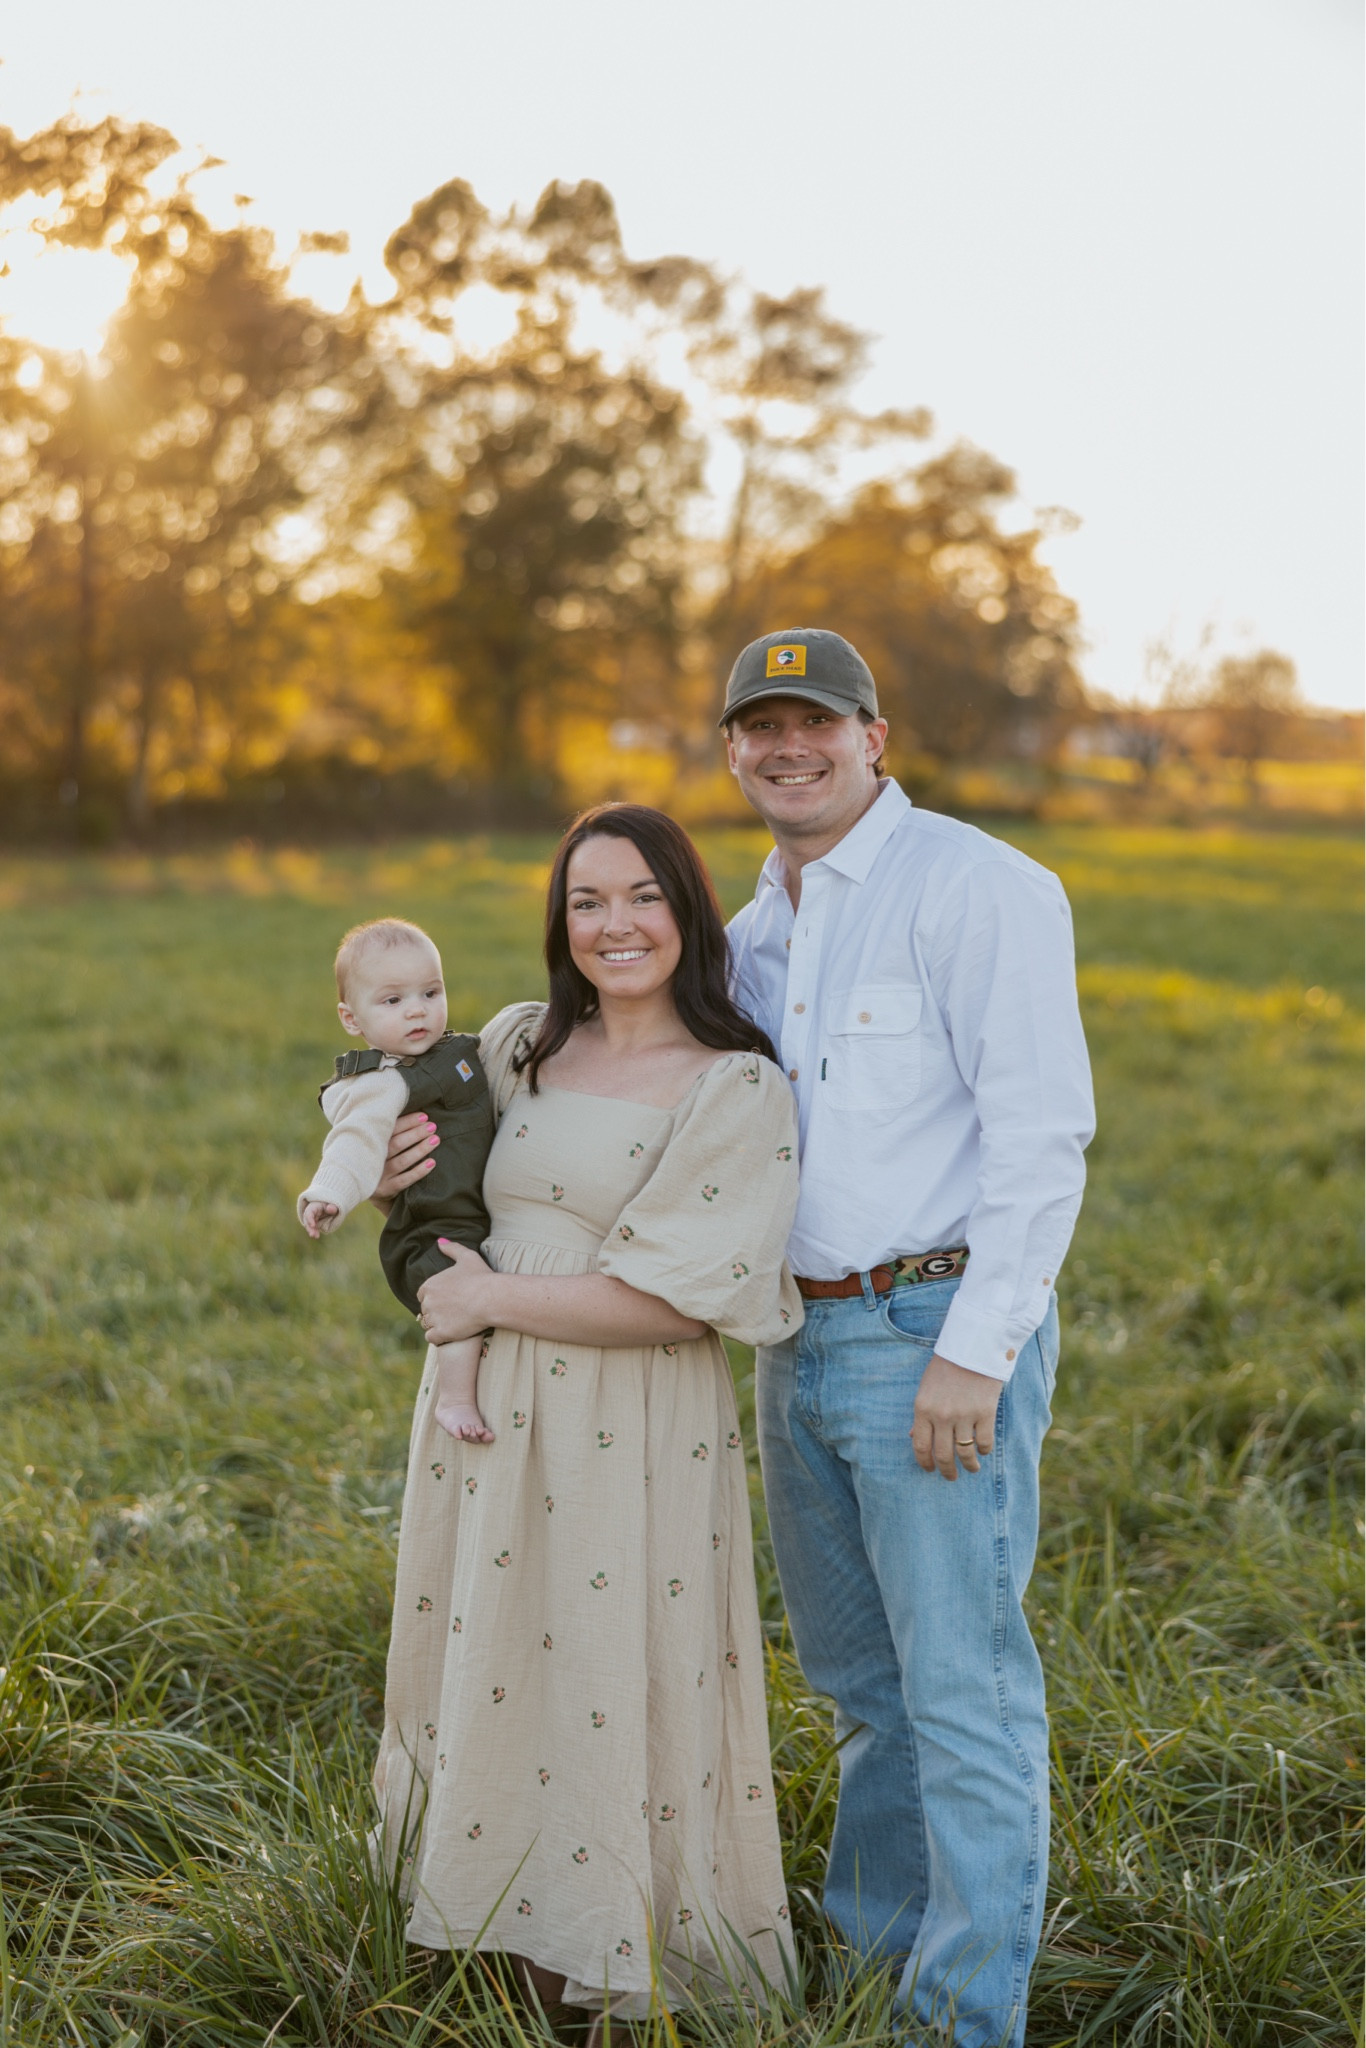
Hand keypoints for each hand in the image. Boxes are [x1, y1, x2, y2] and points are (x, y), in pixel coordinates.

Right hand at [300, 1199, 339, 1238]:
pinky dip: (314, 1232)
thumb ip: (332, 1207)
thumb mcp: (333, 1205)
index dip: (310, 1219)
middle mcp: (311, 1213)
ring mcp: (312, 1219)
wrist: (331, 1208)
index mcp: (314, 1207)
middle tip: (312, 1235)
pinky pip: (313, 1228)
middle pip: (307, 1220)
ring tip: (316, 1237)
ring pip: (309, 1225)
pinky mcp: (314, 1224)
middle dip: (309, 1227)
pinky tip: (316, 1236)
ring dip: (311, 1231)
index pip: (309, 1212)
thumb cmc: (331, 1205)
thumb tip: (329, 1209)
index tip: (313, 1225)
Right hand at [370, 1110, 439, 1209]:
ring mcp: (379, 1175)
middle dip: (416, 1134)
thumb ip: (388, 1130)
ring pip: (402, 1161)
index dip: (408, 1122)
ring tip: (435, 1140)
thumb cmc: (378, 1156)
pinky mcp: (386, 1189)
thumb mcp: (377, 1142)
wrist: (364, 1186)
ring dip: (420, 1149)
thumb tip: (417, 1115)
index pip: (390, 1130)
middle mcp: (373, 1158)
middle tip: (432, 1126)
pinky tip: (432, 1162)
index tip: (424, 1116)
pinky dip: (419, 1171)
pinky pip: (404, 1180)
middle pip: (396, 1144)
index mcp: (370, 1143)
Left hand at [418, 1242, 496, 1344]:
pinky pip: (432, 1338)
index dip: (435, 1298)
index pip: (423, 1294)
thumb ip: (452, 1248)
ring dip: (437, 1325)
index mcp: (429, 1285)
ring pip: (427, 1325)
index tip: (449, 1300)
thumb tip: (440, 1242)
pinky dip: (439, 1337)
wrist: (491, 1298)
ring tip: (453, 1323)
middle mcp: (427, 1302)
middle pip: (425, 1310)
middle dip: (436, 1312)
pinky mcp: (441, 1333)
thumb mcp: (468, 1257)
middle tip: (453, 1313)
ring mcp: (433, 1318)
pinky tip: (450, 1333)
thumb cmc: (481, 1277)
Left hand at [911, 1353, 1002, 1480]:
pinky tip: (983, 1450)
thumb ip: (922, 1415)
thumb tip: (913, 1437)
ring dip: (969, 1466)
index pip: (920, 1446)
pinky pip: (984, 1442)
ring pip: (965, 1453)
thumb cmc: (946, 1367)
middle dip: (947, 1471)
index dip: (924, 1463)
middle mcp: (942, 1415)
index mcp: (923, 1409)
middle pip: (943, 1455)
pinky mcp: (985, 1413)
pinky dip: (984, 1450)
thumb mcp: (926, 1388)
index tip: (930, 1470)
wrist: (973, 1347)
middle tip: (950, 1477)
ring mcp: (964, 1415)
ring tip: (972, 1469)